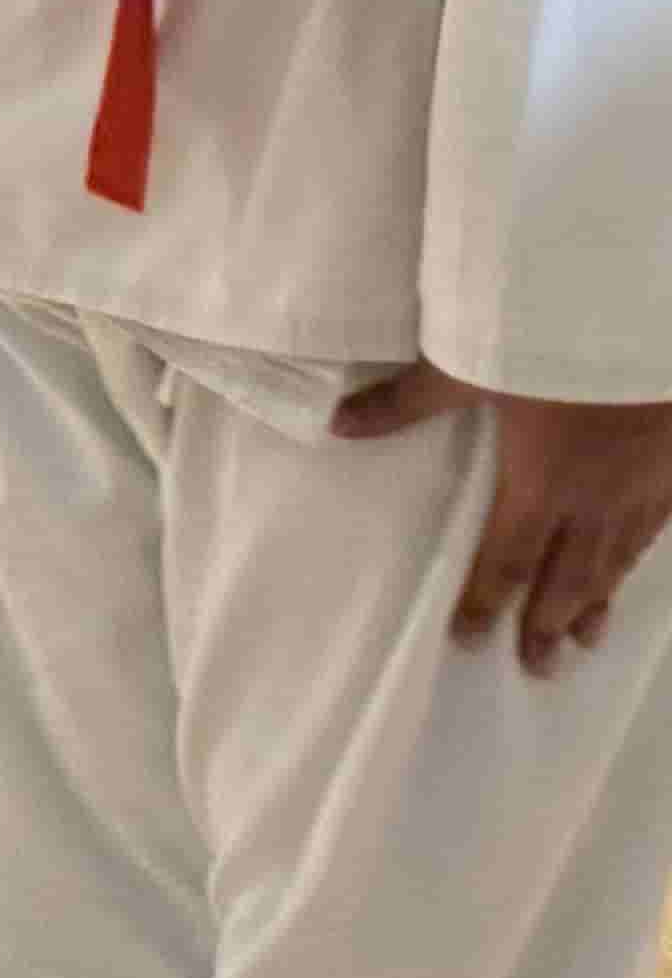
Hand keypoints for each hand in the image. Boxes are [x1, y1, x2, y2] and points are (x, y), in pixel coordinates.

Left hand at [336, 369, 671, 676]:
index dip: (488, 601)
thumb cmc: (553, 339)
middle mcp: (596, 498)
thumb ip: (406, 401)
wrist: (639, 310)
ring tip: (589, 638)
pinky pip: (658, 524)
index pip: (508, 558)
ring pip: (620, 557)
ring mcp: (644, 484)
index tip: (471, 639)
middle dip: (550, 624)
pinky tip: (637, 562)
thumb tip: (338, 423)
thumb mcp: (470, 364)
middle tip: (539, 667)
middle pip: (570, 575)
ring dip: (601, 600)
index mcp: (541, 483)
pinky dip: (642, 554)